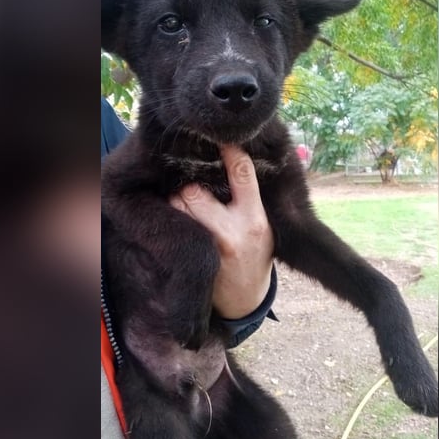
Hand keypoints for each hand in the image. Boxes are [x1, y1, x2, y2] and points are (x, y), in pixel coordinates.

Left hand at [170, 146, 273, 319]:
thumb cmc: (256, 253)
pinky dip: (173, 215)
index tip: (223, 139)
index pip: (242, 174)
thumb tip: (235, 156)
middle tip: (194, 182)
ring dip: (178, 199)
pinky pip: (173, 224)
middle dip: (191, 183)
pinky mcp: (191, 256)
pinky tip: (178, 216)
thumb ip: (251, 197)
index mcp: (254, 219)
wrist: (244, 299)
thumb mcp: (265, 225)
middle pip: (195, 190)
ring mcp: (207, 246)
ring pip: (178, 205)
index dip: (231, 151)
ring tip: (186, 201)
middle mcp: (230, 231)